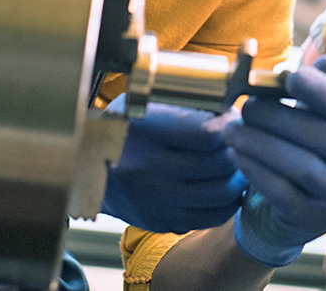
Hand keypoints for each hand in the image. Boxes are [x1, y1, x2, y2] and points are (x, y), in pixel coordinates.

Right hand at [102, 96, 247, 233]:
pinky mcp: (163, 221)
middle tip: (240, 140)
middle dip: (239, 150)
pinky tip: (226, 187)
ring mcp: (159, 200)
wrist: (84, 169)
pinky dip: (227, 202)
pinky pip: (211, 217)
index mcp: (149, 134)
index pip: (209, 134)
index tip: (234, 117)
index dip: (230, 125)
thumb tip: (228, 109)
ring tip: (237, 163)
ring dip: (238, 177)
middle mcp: (153, 170)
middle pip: (220, 165)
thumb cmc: (120, 128)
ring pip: (222, 194)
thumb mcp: (142, 104)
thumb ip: (182, 106)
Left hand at [224, 55, 325, 265]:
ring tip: (232, 128)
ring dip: (261, 143)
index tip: (290, 75)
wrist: (308, 203)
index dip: (324, 92)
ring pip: (303, 167)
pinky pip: (281, 191)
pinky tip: (236, 153)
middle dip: (284, 118)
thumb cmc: (317, 145)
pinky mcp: (314, 219)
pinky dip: (255, 169)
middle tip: (247, 105)